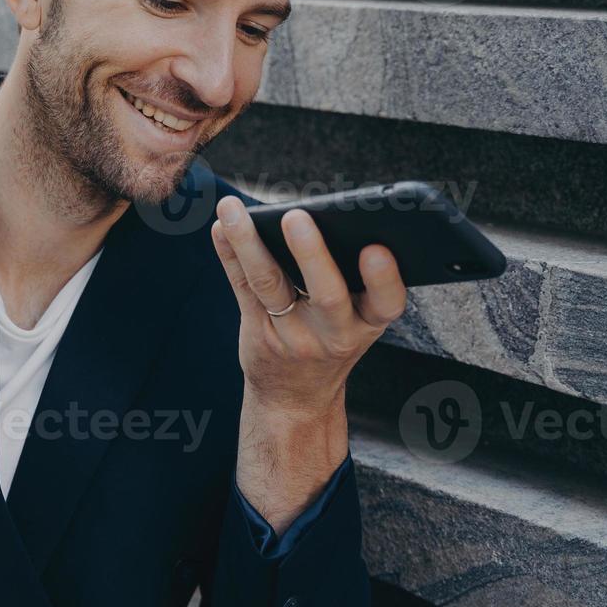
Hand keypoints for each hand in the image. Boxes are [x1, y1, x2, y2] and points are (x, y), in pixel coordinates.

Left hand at [211, 194, 406, 530]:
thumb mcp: (359, 321)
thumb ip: (355, 280)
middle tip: (296, 217)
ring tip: (233, 209)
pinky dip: (228, 253)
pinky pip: (241, 286)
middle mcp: (333, 333)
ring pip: (269, 284)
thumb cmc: (334, 339)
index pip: (386, 303)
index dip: (383, 278)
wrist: (296, 397)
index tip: (376, 248)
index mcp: (369, 323)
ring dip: (249, 243)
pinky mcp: (257, 329)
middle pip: (325, 294)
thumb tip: (330, 213)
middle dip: (311, 254)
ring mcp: (291, 334)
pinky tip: (219, 227)